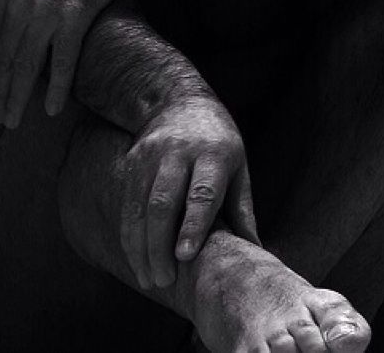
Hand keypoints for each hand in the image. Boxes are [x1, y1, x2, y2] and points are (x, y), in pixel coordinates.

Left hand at [0, 0, 129, 127]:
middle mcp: (16, 4)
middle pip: (5, 58)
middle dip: (1, 92)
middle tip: (0, 117)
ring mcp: (44, 13)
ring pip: (27, 65)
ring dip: (18, 97)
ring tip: (14, 120)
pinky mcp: (73, 19)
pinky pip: (62, 62)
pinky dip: (57, 88)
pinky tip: (51, 109)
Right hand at [121, 98, 259, 289]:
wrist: (178, 102)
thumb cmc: (218, 143)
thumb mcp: (238, 167)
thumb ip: (242, 209)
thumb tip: (254, 252)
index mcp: (213, 154)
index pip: (201, 192)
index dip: (192, 224)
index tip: (185, 255)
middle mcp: (179, 152)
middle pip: (164, 202)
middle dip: (160, 244)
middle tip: (164, 280)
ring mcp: (152, 156)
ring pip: (140, 206)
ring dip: (140, 246)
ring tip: (148, 278)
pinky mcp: (133, 162)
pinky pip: (128, 203)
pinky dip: (130, 233)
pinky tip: (135, 257)